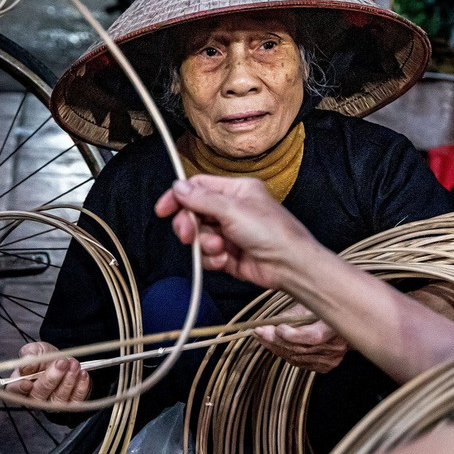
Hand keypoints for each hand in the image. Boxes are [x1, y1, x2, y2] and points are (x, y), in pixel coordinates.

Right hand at [5, 342, 90, 403]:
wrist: (63, 360)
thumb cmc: (45, 357)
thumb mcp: (36, 349)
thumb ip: (29, 355)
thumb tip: (25, 367)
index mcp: (20, 384)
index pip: (15, 391)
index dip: (20, 389)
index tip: (28, 382)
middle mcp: (35, 397)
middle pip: (40, 395)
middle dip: (52, 378)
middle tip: (62, 362)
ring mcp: (51, 403)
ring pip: (58, 399)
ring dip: (68, 381)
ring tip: (74, 365)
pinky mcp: (69, 404)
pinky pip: (75, 401)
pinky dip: (80, 387)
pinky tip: (82, 374)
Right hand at [154, 175, 319, 289]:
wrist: (290, 266)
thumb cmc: (274, 233)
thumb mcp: (233, 210)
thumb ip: (202, 199)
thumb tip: (178, 187)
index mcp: (236, 191)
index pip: (198, 187)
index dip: (178, 197)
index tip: (163, 209)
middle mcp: (232, 210)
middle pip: (194, 213)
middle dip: (190, 225)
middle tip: (189, 234)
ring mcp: (230, 233)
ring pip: (199, 237)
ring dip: (206, 244)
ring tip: (221, 247)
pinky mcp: (229, 254)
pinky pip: (207, 255)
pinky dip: (213, 259)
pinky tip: (227, 258)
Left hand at [254, 304, 348, 372]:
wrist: (348, 322)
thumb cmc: (328, 309)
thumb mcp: (313, 304)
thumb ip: (294, 313)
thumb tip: (272, 321)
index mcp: (335, 327)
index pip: (313, 337)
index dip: (292, 335)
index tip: (277, 328)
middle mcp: (335, 346)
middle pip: (300, 348)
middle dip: (276, 340)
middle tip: (259, 332)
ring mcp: (331, 358)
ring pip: (297, 357)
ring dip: (276, 348)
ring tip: (261, 337)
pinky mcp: (326, 365)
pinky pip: (300, 363)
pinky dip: (285, 354)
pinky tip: (274, 346)